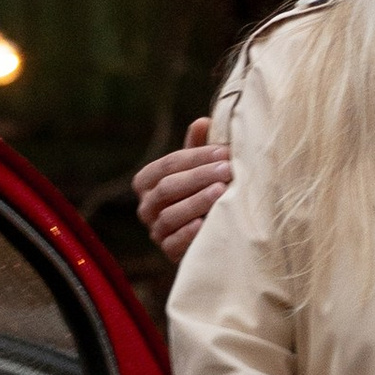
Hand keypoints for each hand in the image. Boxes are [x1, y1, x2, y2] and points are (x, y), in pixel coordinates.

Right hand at [136, 114, 232, 261]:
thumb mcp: (200, 169)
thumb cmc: (203, 191)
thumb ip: (198, 147)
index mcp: (147, 181)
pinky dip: (189, 233)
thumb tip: (202, 122)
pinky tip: (205, 224)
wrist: (210, 234)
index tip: (225, 152)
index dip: (196, 157)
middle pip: (168, 188)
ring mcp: (156, 231)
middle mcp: (146, 206)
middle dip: (199, 176)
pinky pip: (174, 243)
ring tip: (222, 191)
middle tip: (228, 170)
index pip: (168, 165)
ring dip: (197, 201)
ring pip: (171, 215)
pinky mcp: (168, 252)